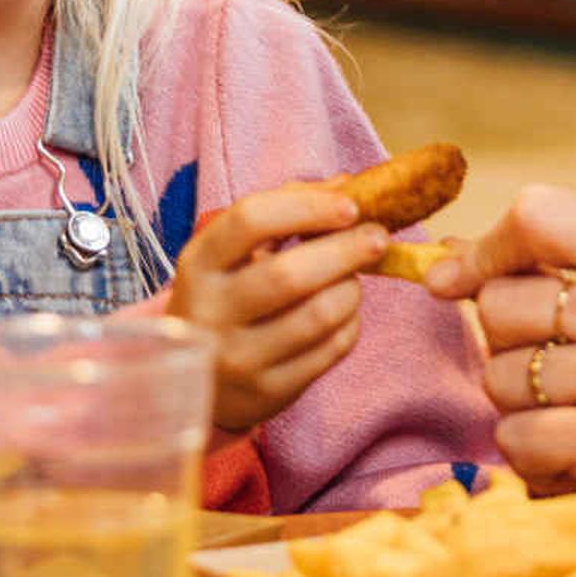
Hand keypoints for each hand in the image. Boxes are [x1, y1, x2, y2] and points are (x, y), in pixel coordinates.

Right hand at [165, 183, 388, 433]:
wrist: (198, 381)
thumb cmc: (226, 297)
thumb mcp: (235, 253)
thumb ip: (284, 211)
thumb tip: (346, 184)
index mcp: (198, 264)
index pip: (250, 221)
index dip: (306, 206)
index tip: (349, 205)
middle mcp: (210, 312)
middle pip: (289, 274)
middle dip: (345, 250)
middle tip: (377, 238)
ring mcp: (238, 358)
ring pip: (318, 315)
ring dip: (351, 289)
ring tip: (353, 279)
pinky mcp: (268, 392)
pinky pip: (330, 351)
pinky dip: (350, 324)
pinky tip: (344, 314)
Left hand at [425, 185, 575, 514]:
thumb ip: (555, 280)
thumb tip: (446, 256)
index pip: (540, 213)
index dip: (483, 248)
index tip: (453, 281)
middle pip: (500, 303)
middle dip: (508, 352)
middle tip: (570, 387)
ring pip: (499, 377)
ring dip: (523, 416)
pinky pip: (515, 437)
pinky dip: (535, 464)